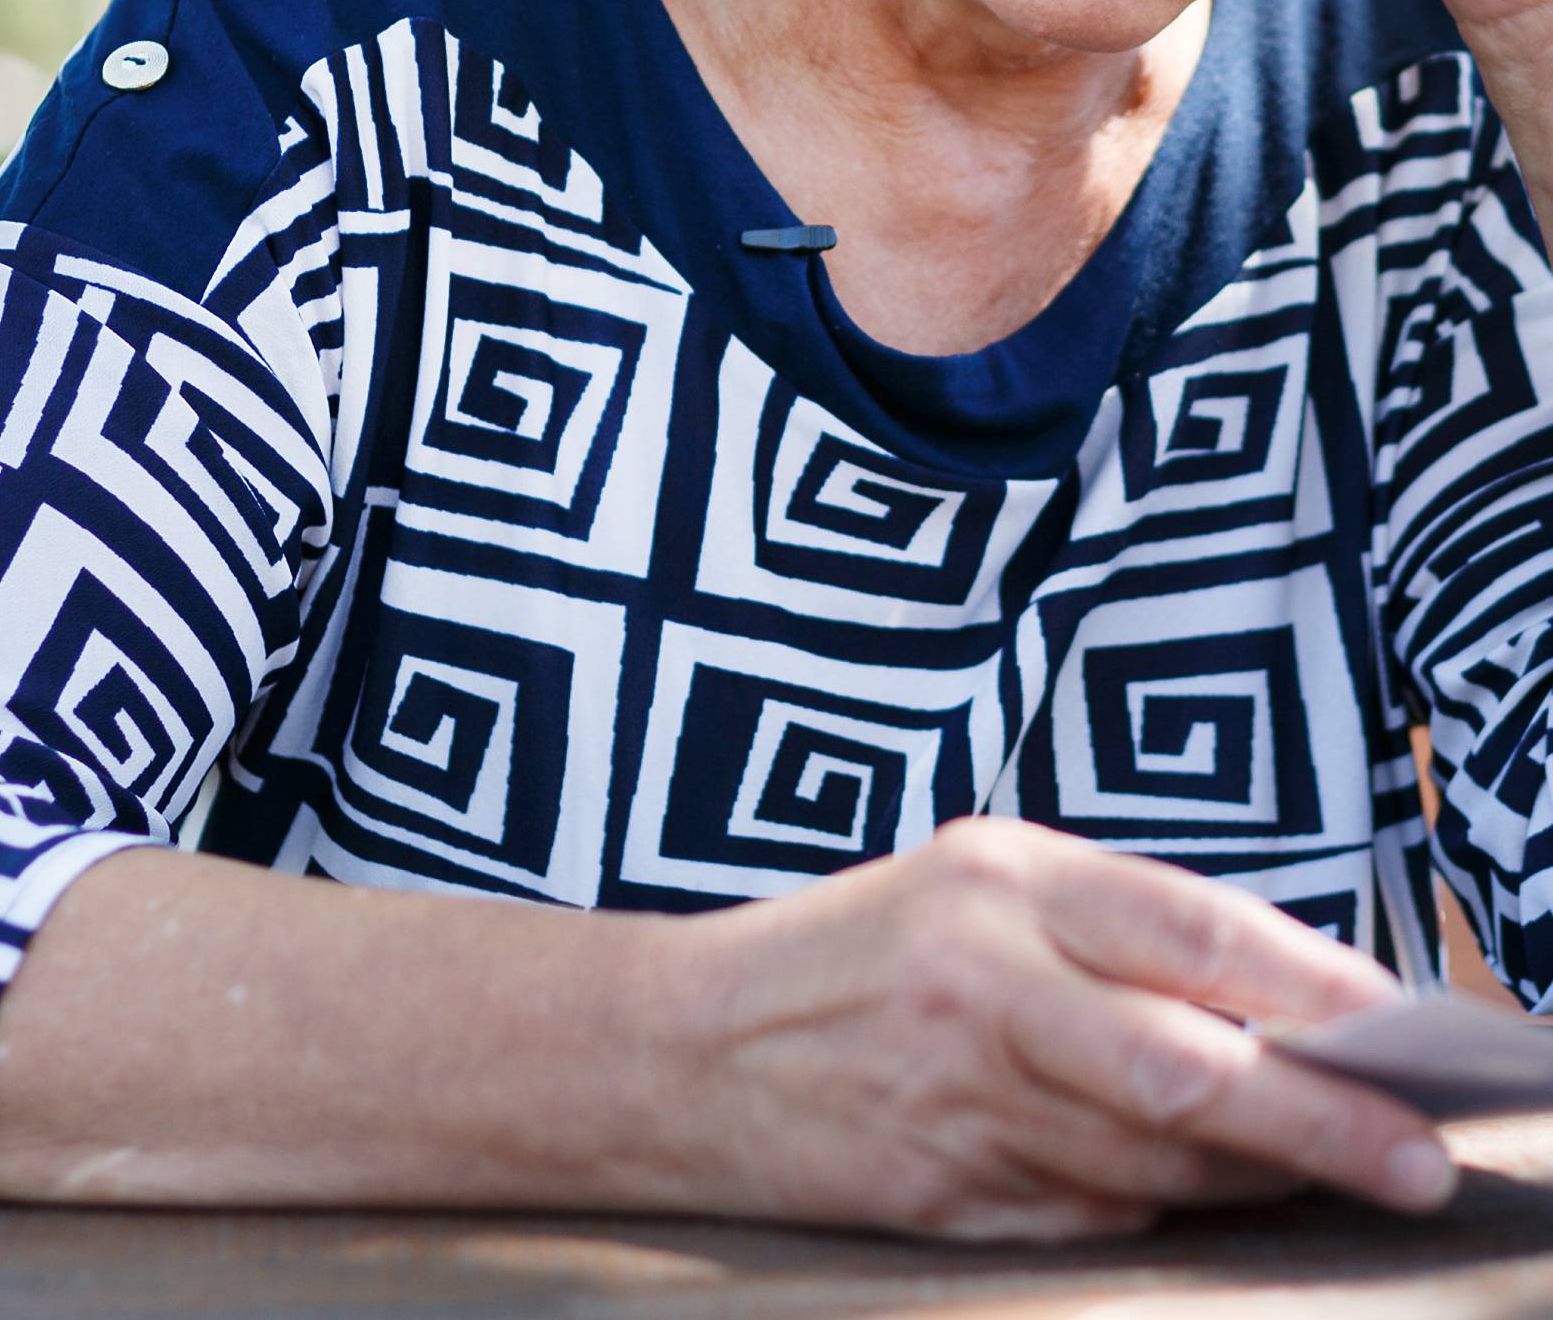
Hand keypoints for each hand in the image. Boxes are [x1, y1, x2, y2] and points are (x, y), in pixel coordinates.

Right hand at [664, 819, 1453, 1242]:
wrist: (680, 1050)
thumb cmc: (852, 951)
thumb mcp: (972, 882)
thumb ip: (1111, 926)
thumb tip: (1280, 1000)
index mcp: (998, 881)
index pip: (1185, 927)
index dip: (1306, 982)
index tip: (1397, 1024)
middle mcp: (983, 984)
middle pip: (1187, 1068)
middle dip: (1320, 1122)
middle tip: (1417, 1158)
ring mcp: (962, 1102)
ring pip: (1157, 1162)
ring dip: (1261, 1179)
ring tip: (1344, 1175)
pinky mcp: (947, 1197)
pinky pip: (1095, 1216)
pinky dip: (1166, 1211)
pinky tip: (1218, 1199)